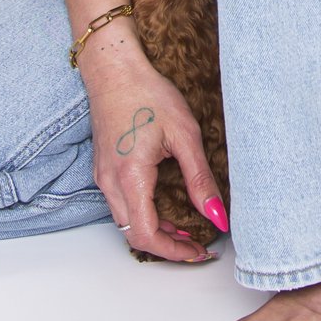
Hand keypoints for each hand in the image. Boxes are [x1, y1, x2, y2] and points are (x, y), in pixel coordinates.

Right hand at [80, 37, 225, 262]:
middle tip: (197, 243)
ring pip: (126, 221)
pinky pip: (122, 204)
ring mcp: (103, 176)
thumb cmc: (147, 94)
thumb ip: (200, 179)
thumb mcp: (184, 135)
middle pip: (134, 234)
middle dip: (166, 246)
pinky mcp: (104, 169)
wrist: (114, 70)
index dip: (173, 251)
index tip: (198, 250)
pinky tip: (165, 205)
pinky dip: (144, 213)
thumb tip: (217, 215)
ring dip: (155, 230)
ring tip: (186, 227)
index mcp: (130, 177)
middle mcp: (110, 182)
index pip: (146, 235)